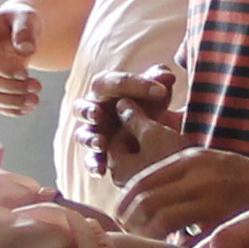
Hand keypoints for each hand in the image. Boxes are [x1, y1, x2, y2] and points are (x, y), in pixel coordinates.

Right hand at [0, 1, 43, 114]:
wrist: (18, 27)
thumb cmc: (21, 20)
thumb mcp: (26, 17)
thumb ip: (25, 30)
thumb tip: (25, 51)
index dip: (6, 71)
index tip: (26, 73)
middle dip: (14, 88)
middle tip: (38, 87)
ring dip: (14, 102)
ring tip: (36, 101)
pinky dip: (11, 109)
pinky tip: (28, 108)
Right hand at [80, 64, 179, 182]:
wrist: (152, 126)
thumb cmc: (150, 101)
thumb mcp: (158, 90)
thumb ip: (160, 79)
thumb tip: (166, 76)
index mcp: (107, 87)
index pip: (114, 82)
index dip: (137, 85)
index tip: (161, 91)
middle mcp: (94, 109)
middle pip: (82, 108)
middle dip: (87, 111)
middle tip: (98, 114)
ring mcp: (94, 133)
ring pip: (82, 135)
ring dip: (89, 139)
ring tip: (101, 143)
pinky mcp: (97, 154)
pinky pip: (89, 160)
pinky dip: (93, 165)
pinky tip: (102, 170)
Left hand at [114, 145, 248, 239]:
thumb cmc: (246, 183)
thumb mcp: (210, 167)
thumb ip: (181, 179)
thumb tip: (144, 201)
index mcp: (190, 159)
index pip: (141, 181)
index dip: (125, 204)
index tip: (121, 221)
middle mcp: (197, 172)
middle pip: (145, 199)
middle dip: (130, 222)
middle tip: (130, 239)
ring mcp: (212, 192)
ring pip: (160, 216)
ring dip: (147, 235)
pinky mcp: (224, 215)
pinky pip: (188, 232)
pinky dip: (173, 244)